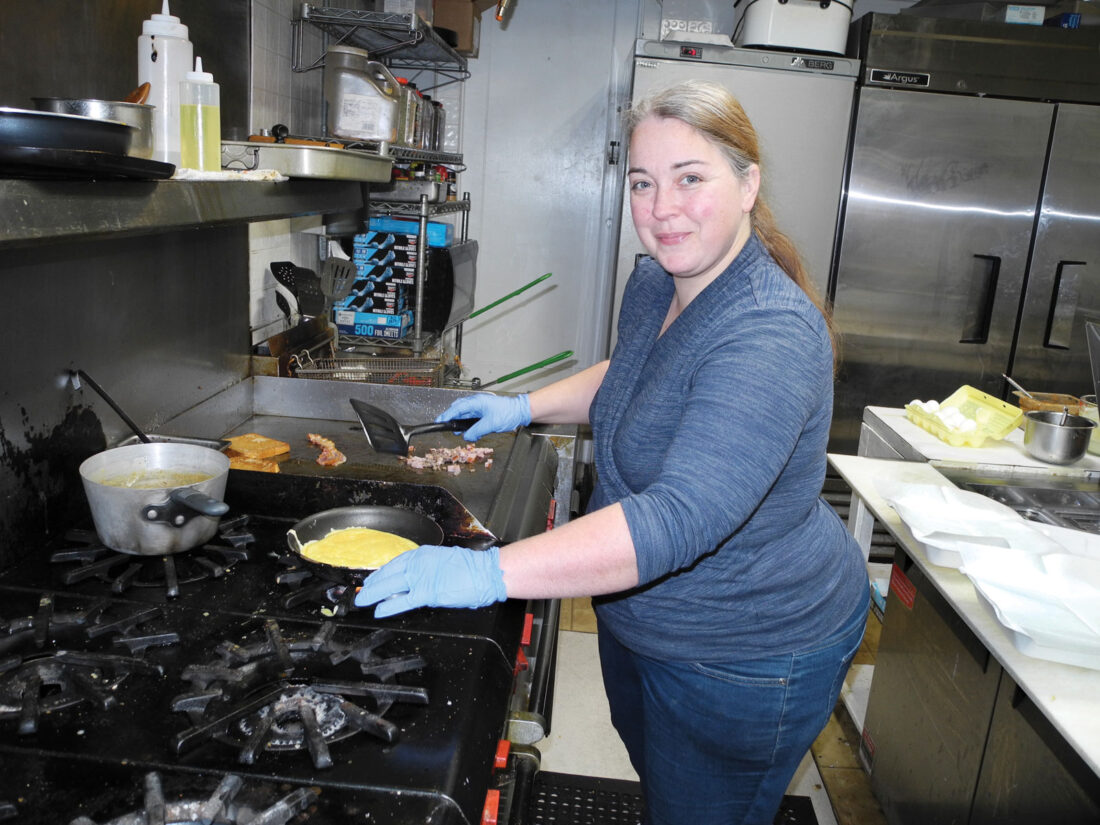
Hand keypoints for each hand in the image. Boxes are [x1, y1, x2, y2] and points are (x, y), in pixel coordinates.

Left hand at [354, 545, 506, 617]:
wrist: (486, 572)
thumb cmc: (471, 568)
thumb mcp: (444, 561)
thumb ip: (428, 568)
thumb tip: (418, 578)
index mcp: (423, 554)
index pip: (395, 564)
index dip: (381, 574)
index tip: (372, 580)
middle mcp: (418, 563)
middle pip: (388, 574)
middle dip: (372, 584)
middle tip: (361, 592)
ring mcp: (421, 577)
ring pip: (389, 586)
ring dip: (373, 594)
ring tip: (363, 601)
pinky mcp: (427, 592)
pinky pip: (402, 600)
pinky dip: (388, 606)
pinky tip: (378, 611)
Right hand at [436, 393, 530, 441]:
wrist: (520, 412)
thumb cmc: (507, 413)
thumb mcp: (489, 425)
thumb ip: (475, 431)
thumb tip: (466, 436)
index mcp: (476, 402)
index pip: (457, 408)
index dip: (447, 415)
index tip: (439, 421)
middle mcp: (477, 403)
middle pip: (459, 410)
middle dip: (453, 419)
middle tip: (450, 428)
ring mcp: (481, 407)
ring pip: (466, 414)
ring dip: (462, 423)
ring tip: (461, 432)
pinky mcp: (485, 412)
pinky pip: (473, 418)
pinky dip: (470, 424)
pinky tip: (472, 431)